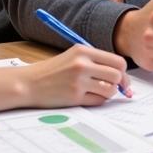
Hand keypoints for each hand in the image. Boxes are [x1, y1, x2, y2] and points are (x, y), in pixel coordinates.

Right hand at [0, 46, 130, 108]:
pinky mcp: (74, 97)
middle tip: (116, 88)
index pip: (117, 61)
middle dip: (120, 84)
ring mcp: (78, 81)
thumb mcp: (73, 57)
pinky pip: (98, 101)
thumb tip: (120, 74)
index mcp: (83, 51)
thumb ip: (95, 61)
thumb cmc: (52, 71)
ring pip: (110, 90)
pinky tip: (88, 97)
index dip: (123, 72)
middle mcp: (82, 64)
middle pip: (117, 75)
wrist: (29, 83)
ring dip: (108, 93)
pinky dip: (97, 101)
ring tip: (98, 91)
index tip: (122, 78)